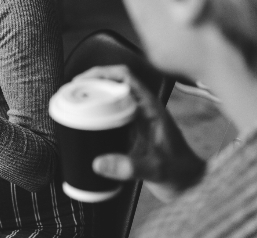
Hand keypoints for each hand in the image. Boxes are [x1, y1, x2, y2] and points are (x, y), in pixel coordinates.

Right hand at [74, 65, 205, 202]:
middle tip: (69, 92)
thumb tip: (98, 163)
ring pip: (110, 98)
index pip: (125, 77)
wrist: (189, 184)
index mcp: (150, 108)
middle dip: (90, 84)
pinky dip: (95, 113)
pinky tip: (82, 123)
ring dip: (92, 97)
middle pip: (113, 84)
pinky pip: (110, 114)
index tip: (80, 80)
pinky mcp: (131, 131)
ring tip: (71, 103)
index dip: (101, 73)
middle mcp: (142, 109)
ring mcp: (137, 119)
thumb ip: (129, 167)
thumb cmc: (179, 173)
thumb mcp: (155, 170)